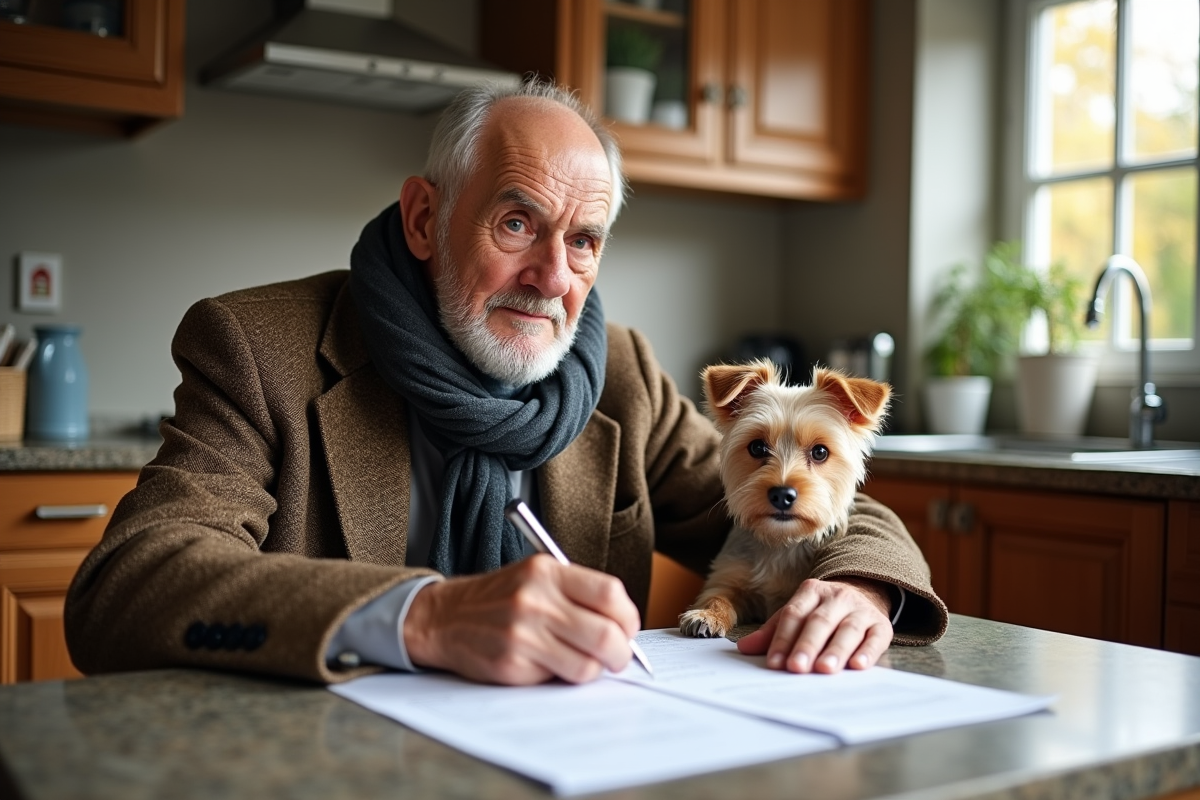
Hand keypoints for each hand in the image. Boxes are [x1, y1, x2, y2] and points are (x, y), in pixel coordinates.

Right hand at [402, 554, 641, 684]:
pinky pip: (559, 678)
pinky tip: (549, 663)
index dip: (628, 617)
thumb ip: (578, 593)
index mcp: (547, 572)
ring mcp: (523, 634)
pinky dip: (563, 676)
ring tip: (583, 661)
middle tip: (618, 657)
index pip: (609, 594)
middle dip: (621, 653)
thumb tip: (624, 627)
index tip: (627, 628)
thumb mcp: (536, 577)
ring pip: (587, 665)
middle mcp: (535, 600)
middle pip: (606, 634)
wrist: (444, 617)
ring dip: (594, 669)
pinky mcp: (512, 664)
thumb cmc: (499, 598)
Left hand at [736, 577, 892, 673]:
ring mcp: (861, 610)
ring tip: (824, 669)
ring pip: (848, 629)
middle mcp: (838, 597)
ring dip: (836, 650)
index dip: (782, 638)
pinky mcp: (882, 625)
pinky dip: (868, 652)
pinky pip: (876, 638)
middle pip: (820, 621)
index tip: (774, 663)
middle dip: (807, 645)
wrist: (866, 592)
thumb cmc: (823, 611)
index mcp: (812, 591)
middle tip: (797, 667)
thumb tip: (744, 648)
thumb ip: (773, 632)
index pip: (794, 614)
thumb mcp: (798, 613)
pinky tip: (858, 666)